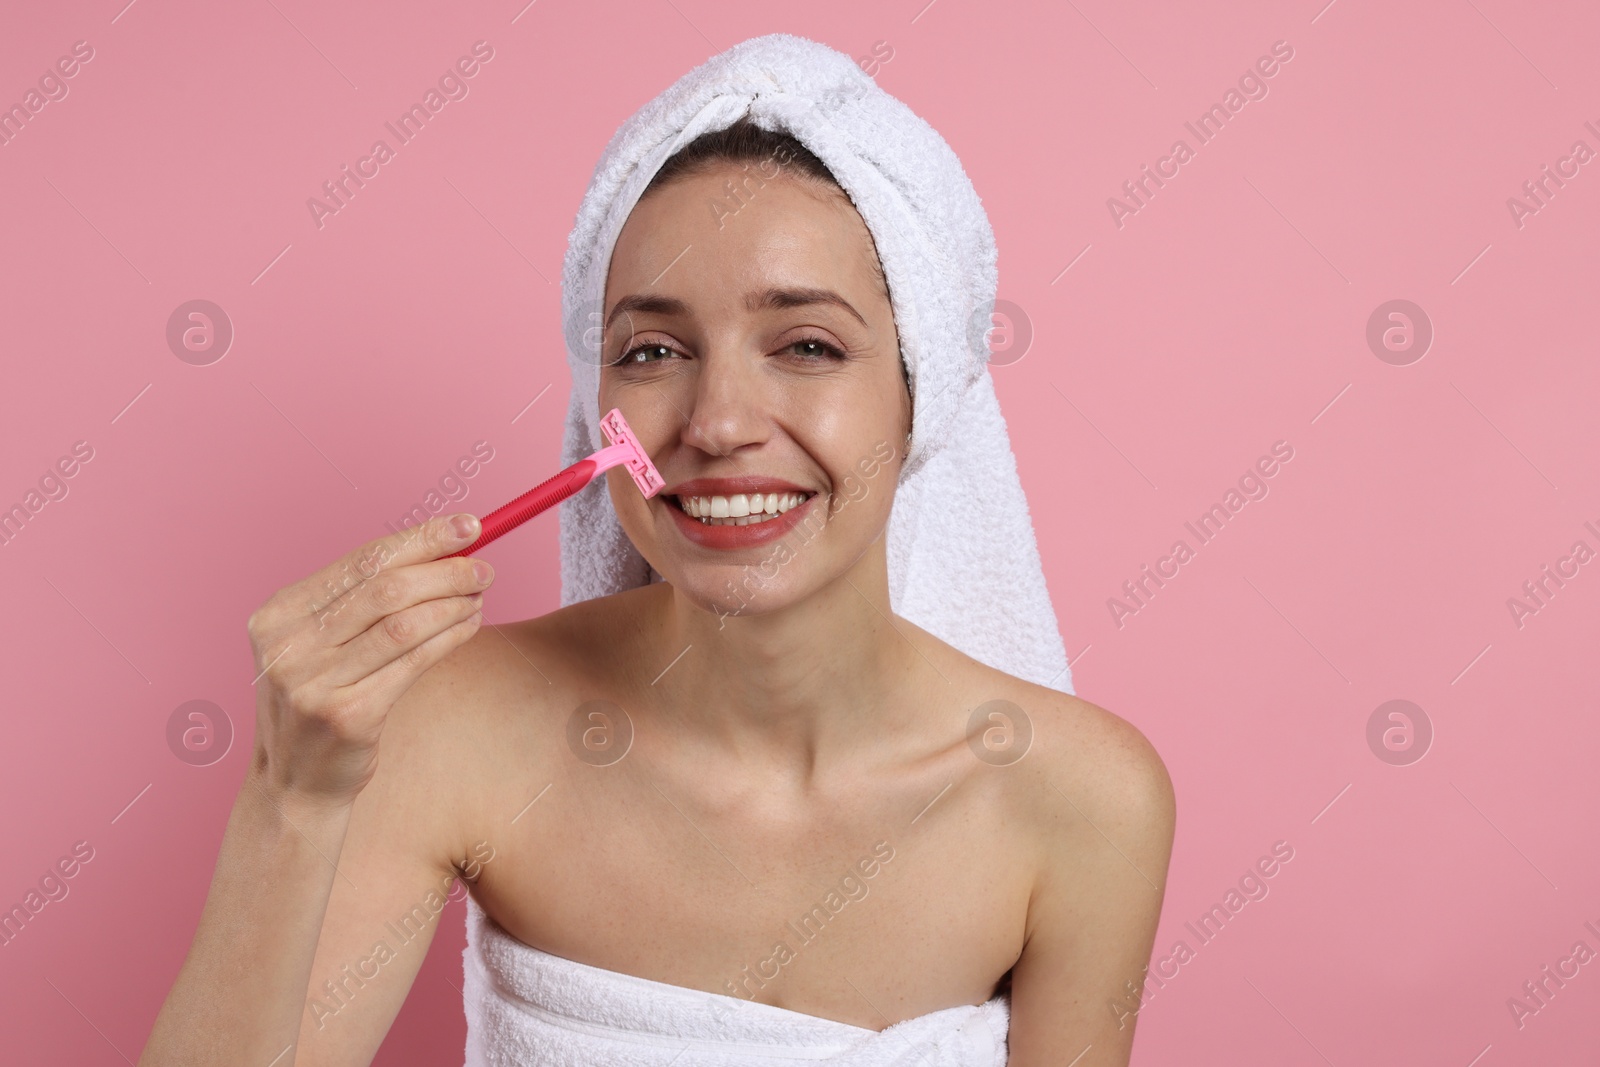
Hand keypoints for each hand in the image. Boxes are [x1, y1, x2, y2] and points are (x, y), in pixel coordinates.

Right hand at [245, 513, 494, 809]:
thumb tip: (443, 550)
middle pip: (385, 587)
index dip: (420, 539)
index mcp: (278, 615)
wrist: (295, 786)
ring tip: (480, 595)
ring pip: (404, 623)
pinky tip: (469, 625)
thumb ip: (363, 601)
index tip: (466, 526)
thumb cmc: (321, 702)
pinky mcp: (348, 715)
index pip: (361, 561)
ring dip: (453, 603)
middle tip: (484, 566)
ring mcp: (314, 683)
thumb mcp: (319, 646)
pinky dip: (450, 637)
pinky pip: (414, 662)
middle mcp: (289, 646)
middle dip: (444, 570)